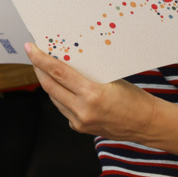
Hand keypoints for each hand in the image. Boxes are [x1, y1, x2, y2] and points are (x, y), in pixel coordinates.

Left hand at [25, 42, 156, 139]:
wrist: (146, 123)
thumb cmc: (134, 98)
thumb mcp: (110, 79)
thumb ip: (86, 74)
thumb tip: (65, 60)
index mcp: (92, 94)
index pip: (58, 72)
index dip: (41, 59)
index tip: (31, 48)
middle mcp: (83, 110)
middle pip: (50, 86)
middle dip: (39, 69)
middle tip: (34, 56)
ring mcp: (80, 121)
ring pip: (54, 98)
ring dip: (48, 83)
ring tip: (45, 69)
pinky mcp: (80, 128)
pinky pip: (63, 109)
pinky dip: (60, 97)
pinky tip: (62, 88)